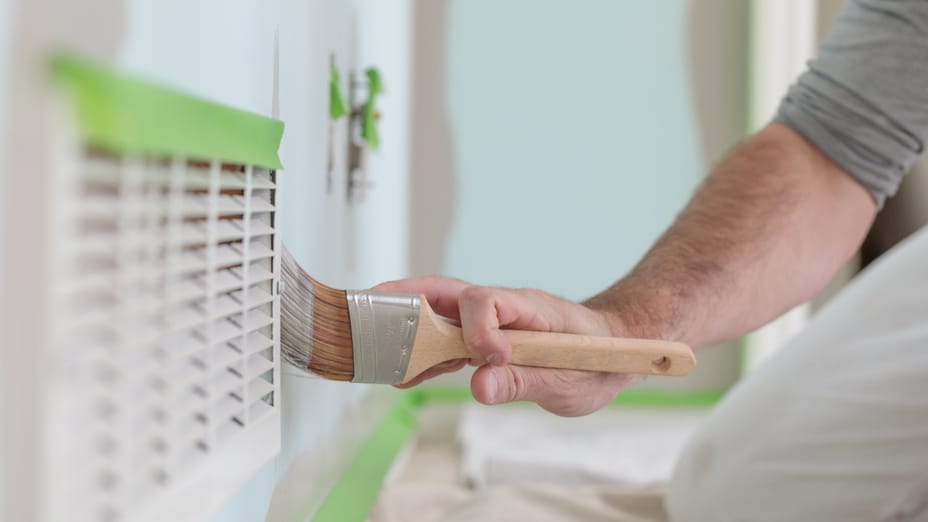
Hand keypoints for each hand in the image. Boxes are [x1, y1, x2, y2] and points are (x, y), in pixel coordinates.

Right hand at [372, 276, 639, 416]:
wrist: (616, 349)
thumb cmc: (598, 359)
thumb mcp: (570, 380)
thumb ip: (524, 380)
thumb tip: (480, 386)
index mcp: (530, 309)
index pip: (487, 301)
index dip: (478, 329)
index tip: (486, 359)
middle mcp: (505, 308)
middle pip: (447, 293)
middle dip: (406, 298)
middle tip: (367, 307)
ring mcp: (494, 322)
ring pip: (441, 313)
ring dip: (406, 323)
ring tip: (367, 339)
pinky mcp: (488, 339)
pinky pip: (449, 340)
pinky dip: (424, 352)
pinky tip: (402, 371)